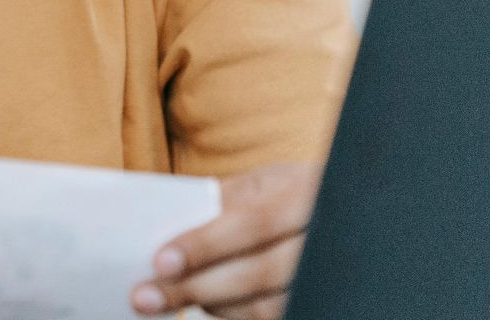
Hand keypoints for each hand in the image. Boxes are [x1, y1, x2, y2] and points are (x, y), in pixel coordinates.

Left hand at [129, 161, 320, 319]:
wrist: (344, 213)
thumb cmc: (291, 195)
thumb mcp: (264, 184)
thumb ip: (223, 201)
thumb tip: (164, 226)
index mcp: (307, 191)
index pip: (252, 222)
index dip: (205, 244)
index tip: (160, 261)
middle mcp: (325, 237)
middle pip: (258, 273)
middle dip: (196, 286)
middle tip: (145, 297)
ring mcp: (330, 277)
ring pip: (268, 306)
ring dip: (212, 306)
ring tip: (167, 301)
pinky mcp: (323, 303)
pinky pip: (275, 317)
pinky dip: (233, 316)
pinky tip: (206, 307)